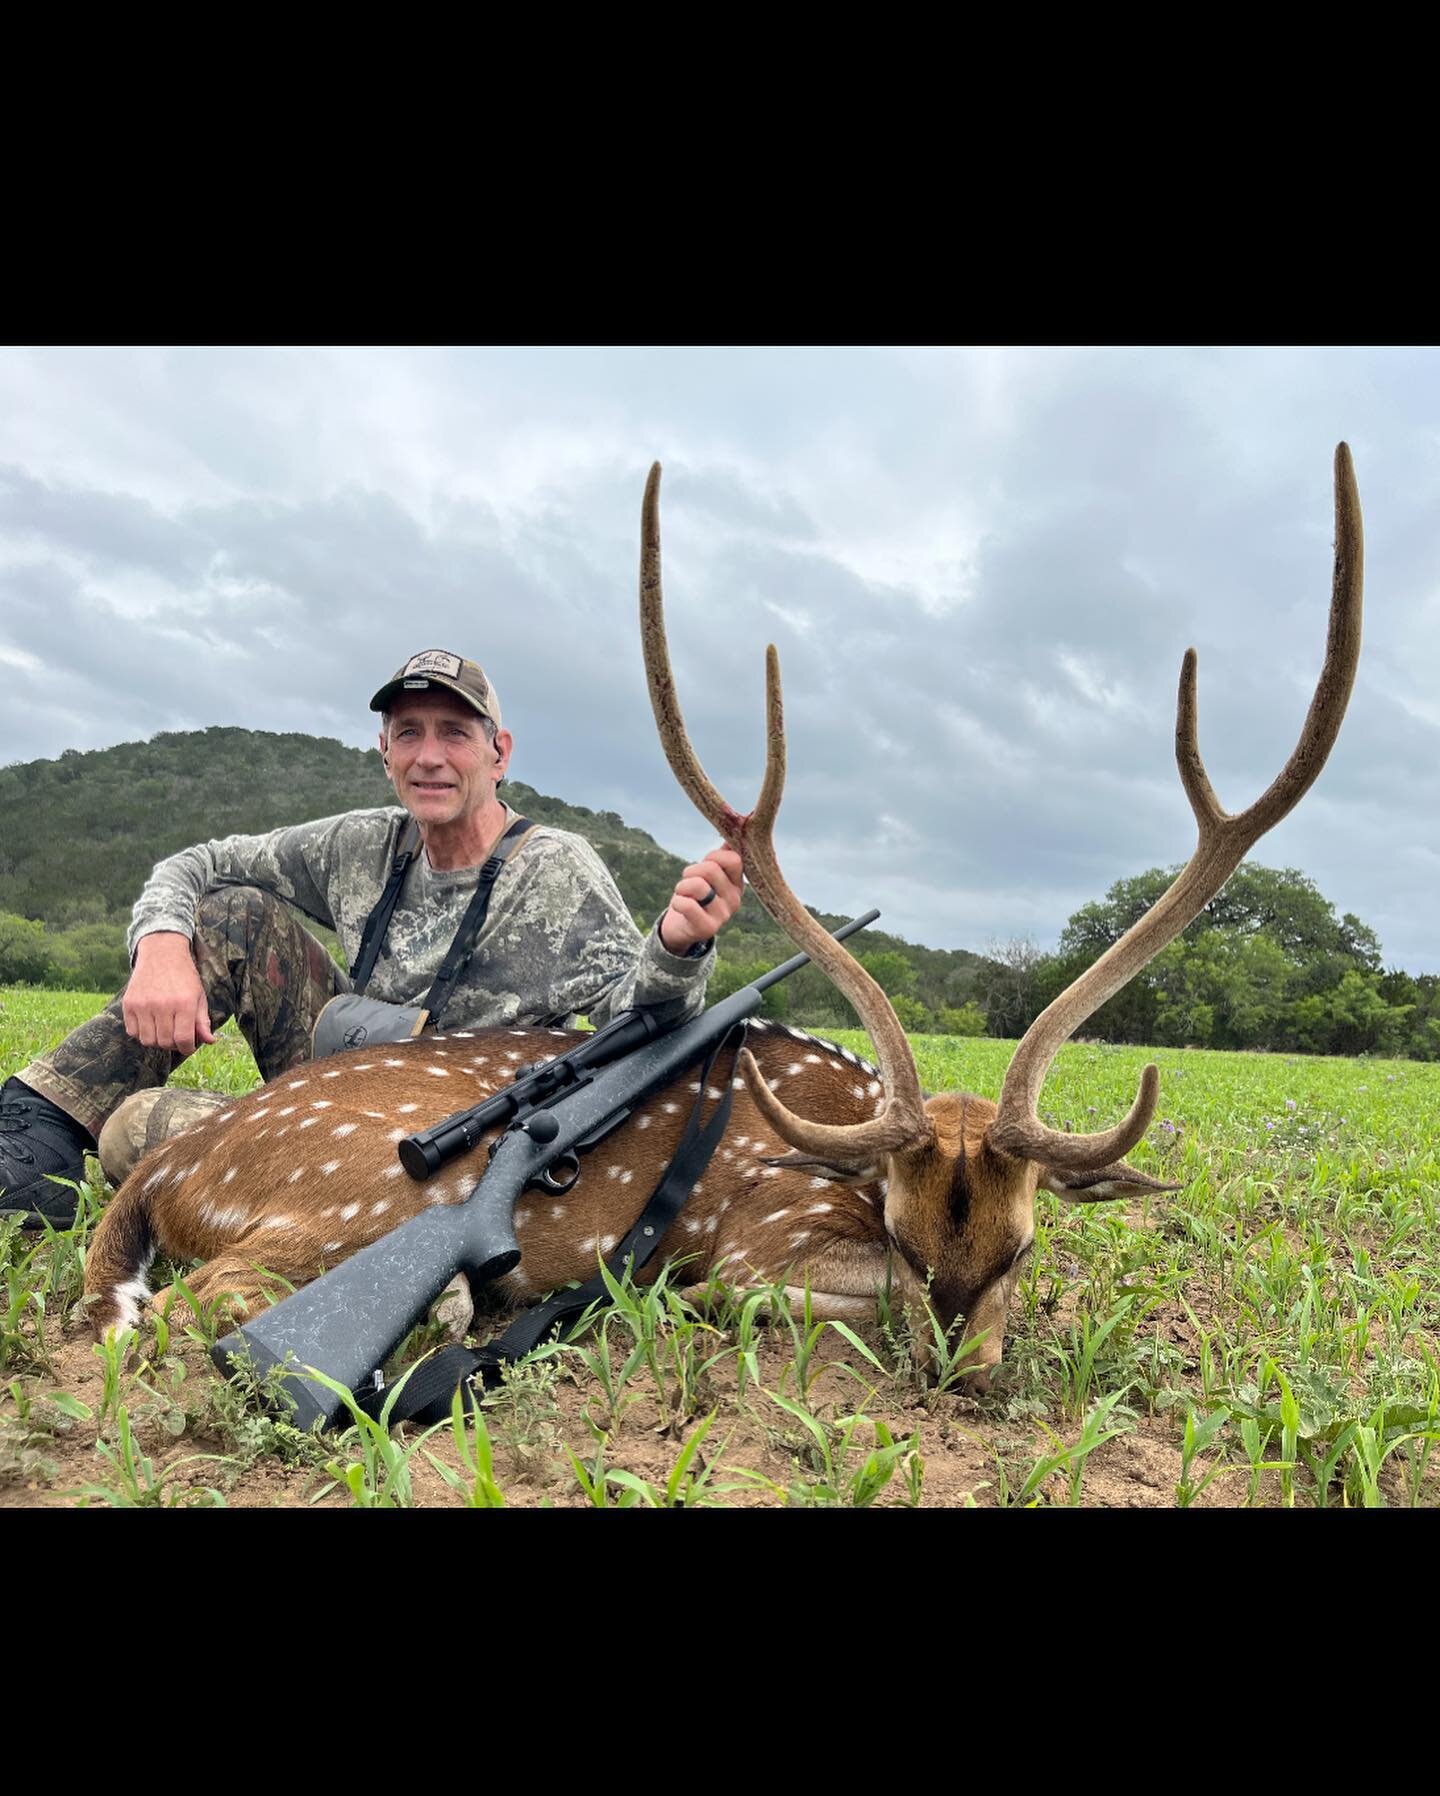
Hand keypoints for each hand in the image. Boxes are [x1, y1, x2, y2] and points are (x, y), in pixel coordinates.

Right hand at [123, 932, 215, 1055]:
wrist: (161, 953)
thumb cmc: (184, 976)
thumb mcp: (199, 996)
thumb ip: (203, 1020)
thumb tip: (210, 1041)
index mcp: (184, 1004)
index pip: (183, 1039)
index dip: (187, 1048)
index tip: (188, 1046)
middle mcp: (162, 1005)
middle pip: (164, 1042)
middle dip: (173, 1044)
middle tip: (176, 1036)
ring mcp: (143, 1005)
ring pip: (147, 1040)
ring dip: (157, 1040)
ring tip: (163, 1030)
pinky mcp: (129, 1003)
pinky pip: (132, 1031)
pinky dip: (141, 1033)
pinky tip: (150, 1023)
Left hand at [657, 845, 743, 955]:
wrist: (683, 929)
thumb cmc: (695, 896)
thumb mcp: (710, 875)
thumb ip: (722, 856)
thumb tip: (733, 833)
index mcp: (738, 883)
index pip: (734, 859)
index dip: (714, 856)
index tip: (705, 864)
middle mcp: (735, 899)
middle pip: (711, 869)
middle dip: (692, 871)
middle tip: (687, 880)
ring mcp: (723, 915)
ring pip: (698, 885)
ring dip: (682, 886)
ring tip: (682, 893)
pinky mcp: (708, 928)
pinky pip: (687, 905)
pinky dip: (677, 902)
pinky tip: (679, 906)